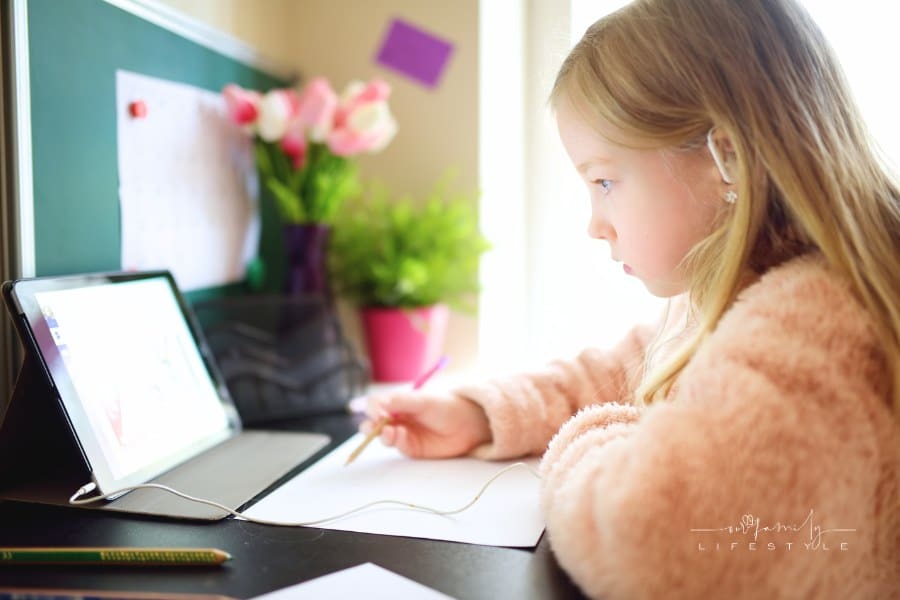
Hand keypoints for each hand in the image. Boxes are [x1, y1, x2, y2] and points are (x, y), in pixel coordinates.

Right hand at [362, 391, 491, 458]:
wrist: (467, 425)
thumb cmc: (445, 407)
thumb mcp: (423, 401)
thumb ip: (401, 401)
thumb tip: (378, 404)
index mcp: (398, 402)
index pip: (376, 404)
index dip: (373, 409)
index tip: (377, 412)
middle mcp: (396, 417)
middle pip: (373, 421)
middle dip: (369, 425)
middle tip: (375, 425)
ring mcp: (402, 432)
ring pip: (381, 435)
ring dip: (379, 434)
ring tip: (388, 431)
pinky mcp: (409, 447)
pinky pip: (396, 445)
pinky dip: (394, 441)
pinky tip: (400, 436)